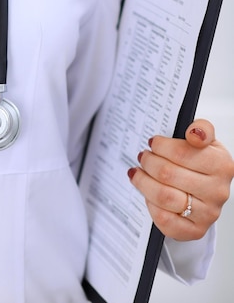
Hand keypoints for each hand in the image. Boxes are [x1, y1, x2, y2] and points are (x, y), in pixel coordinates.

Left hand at [128, 119, 233, 240]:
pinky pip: (164, 219)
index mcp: (221, 166)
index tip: (153, 143)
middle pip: (168, 174)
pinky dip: (150, 205)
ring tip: (138, 173)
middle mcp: (217, 191)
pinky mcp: (194, 230)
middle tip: (143, 157)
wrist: (207, 192)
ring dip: (143, 182)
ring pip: (163, 196)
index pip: (182, 153)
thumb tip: (195, 132)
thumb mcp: (206, 142)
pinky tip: (148, 195)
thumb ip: (201, 129)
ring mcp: (207, 213)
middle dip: (148, 162)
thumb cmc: (202, 165)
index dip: (161, 146)